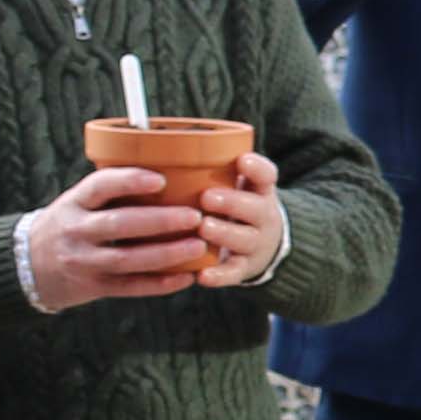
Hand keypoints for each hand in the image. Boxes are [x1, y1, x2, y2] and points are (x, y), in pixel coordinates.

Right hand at [25, 161, 209, 310]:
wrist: (28, 264)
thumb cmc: (71, 224)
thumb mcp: (78, 202)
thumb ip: (112, 192)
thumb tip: (171, 170)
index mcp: (74, 203)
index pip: (99, 186)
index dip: (129, 181)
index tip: (161, 179)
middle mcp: (76, 231)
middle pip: (119, 225)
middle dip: (160, 221)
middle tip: (195, 216)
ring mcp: (84, 262)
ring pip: (128, 259)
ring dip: (167, 253)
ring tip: (199, 245)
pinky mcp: (94, 287)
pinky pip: (131, 287)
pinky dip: (161, 284)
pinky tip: (188, 276)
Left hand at [194, 150, 285, 290]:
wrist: (261, 244)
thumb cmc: (232, 206)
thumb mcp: (234, 184)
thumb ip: (210, 169)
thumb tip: (154, 143)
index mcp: (258, 191)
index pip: (266, 176)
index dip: (256, 169)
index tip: (241, 160)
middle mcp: (261, 216)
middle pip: (255, 209)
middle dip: (232, 202)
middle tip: (207, 197)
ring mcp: (254, 243)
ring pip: (244, 239)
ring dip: (225, 233)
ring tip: (204, 228)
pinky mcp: (243, 268)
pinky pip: (233, 273)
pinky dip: (219, 276)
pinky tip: (202, 276)